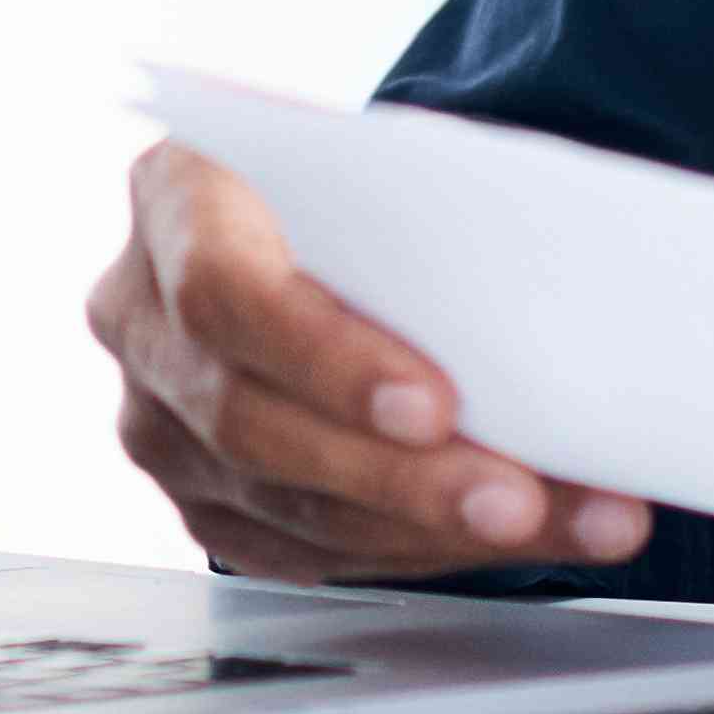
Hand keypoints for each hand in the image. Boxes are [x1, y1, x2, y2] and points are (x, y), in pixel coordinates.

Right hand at [86, 143, 654, 582]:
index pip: (223, 291)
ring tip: (553, 522)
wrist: (307, 215)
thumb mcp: (375, 162)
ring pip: (286, 506)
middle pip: (255, 422)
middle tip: (518, 499)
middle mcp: (140, 318)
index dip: (327, 360)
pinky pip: (307, 551)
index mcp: (172, 199)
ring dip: (433, 527)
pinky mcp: (202, 500)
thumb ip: (425, 215)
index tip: (436, 406)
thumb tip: (573, 301)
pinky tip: (509, 540)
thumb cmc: (352, 183)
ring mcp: (160, 422)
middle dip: (401, 478)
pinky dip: (419, 550)